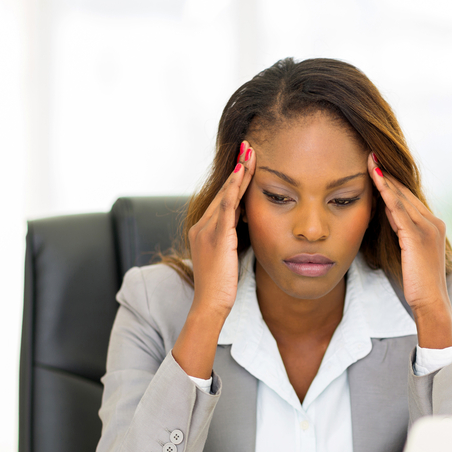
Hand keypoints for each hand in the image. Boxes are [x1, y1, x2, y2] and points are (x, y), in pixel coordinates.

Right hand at [188, 142, 255, 319]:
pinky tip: (243, 173)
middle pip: (223, 191)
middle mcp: (202, 226)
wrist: (210, 304)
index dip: (236, 180)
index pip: (223, 199)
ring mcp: (207, 230)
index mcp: (203, 231)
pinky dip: (235, 187)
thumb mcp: (227, 258)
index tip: (247, 162)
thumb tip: (244, 228)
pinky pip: (226, 206)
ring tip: (250, 152)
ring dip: (239, 172)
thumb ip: (232, 240)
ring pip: (225, 194)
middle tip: (249, 147)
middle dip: (238, 168)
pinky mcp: (216, 236)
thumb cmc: (221, 287)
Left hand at [368, 153, 451, 348]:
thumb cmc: (418, 283)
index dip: (391, 181)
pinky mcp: (417, 237)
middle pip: (405, 192)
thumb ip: (402, 233)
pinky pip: (399, 210)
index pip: (408, 197)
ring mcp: (427, 229)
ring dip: (385, 179)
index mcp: (432, 225)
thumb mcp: (410, 252)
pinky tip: (375, 182)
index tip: (375, 166)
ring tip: (370, 161)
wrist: (431, 302)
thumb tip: (388, 217)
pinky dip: (387, 194)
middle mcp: (433, 222)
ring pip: (402, 198)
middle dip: (387, 174)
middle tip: (370, 155)